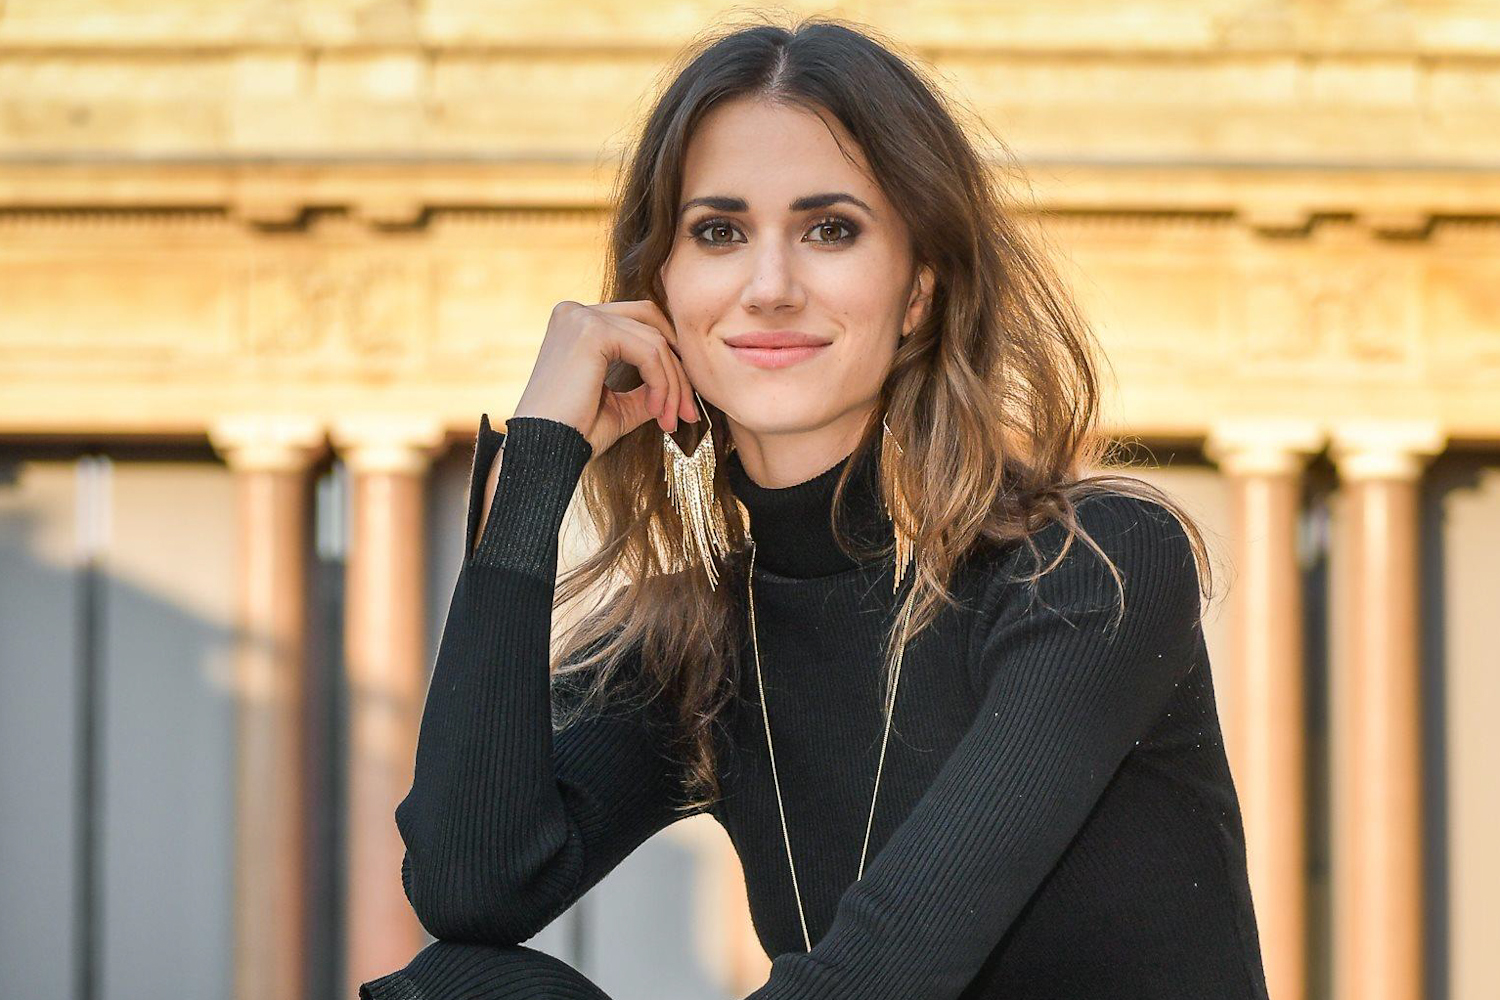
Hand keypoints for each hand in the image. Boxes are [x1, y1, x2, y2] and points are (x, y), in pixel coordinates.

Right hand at [512, 299, 700, 456]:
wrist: (543, 451)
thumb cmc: (574, 433)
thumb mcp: (619, 405)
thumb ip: (647, 386)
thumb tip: (683, 382)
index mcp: (578, 324)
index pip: (639, 324)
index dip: (668, 359)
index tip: (684, 403)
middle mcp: (576, 312)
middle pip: (651, 324)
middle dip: (677, 368)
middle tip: (689, 411)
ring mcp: (581, 318)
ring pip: (655, 341)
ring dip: (673, 385)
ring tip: (672, 420)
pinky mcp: (591, 331)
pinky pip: (649, 352)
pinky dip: (662, 384)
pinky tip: (656, 412)